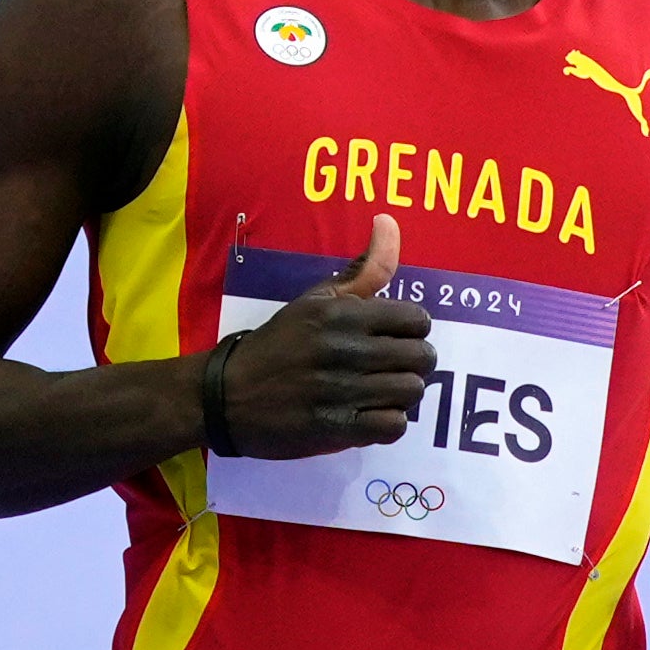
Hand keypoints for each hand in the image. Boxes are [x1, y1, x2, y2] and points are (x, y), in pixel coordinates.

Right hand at [207, 214, 428, 457]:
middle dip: (411, 364)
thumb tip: (389, 221)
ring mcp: (341, 391)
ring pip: (411, 391)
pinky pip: (394, 426)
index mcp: (341, 314)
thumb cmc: (279, 344)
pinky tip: (368, 416)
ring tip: (378, 392)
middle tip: (388, 368)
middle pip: (422, 358)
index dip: (412, 331)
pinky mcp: (336, 428)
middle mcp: (344, 349)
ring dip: (400, 395)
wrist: (227, 395)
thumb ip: (363, 269)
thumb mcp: (315, 300)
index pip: (417, 320)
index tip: (393, 338)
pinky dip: (387, 423)